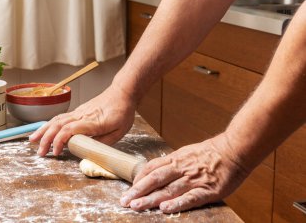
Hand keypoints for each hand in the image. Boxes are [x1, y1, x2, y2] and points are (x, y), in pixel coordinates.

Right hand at [29, 84, 135, 155]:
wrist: (122, 92)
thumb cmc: (123, 112)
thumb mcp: (119, 131)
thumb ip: (102, 142)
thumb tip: (87, 150)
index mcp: (93, 122)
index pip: (70, 130)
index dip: (59, 141)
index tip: (55, 152)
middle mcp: (82, 115)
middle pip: (58, 125)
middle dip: (46, 139)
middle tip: (40, 153)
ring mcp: (79, 112)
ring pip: (56, 120)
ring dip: (44, 130)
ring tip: (33, 140)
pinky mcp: (78, 111)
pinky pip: (60, 117)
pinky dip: (49, 124)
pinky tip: (44, 130)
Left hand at [120, 135, 248, 212]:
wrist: (234, 150)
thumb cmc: (211, 152)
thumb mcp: (187, 152)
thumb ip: (173, 162)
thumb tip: (156, 170)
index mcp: (176, 158)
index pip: (152, 168)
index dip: (139, 178)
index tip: (130, 188)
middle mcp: (181, 168)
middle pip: (155, 179)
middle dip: (138, 190)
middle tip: (125, 200)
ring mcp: (193, 179)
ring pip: (168, 189)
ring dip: (151, 198)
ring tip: (137, 206)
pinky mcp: (207, 190)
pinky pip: (190, 198)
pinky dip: (177, 203)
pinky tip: (165, 209)